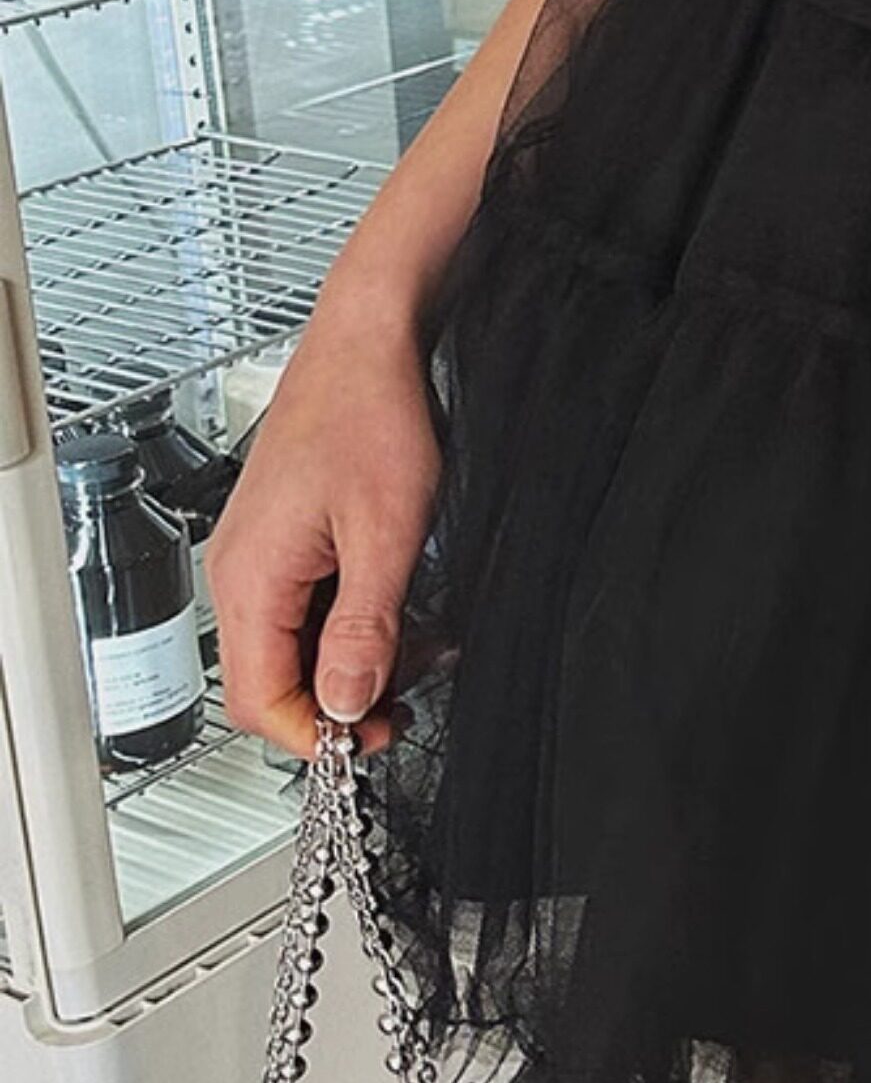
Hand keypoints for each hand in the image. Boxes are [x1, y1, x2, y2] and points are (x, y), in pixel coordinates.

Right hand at [205, 296, 440, 757]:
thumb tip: (346, 705)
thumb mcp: (387, 534)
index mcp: (251, 576)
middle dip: (339, 703)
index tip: (373, 739)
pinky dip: (353, 626)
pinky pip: (305, 610)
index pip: (262, 700)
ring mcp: (259, 556)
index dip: (318, 734)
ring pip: (293, 649)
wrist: (366, 343)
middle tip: (402, 706)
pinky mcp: (284, 542)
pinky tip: (400, 616)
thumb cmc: (370, 414)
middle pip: (272, 681)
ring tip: (417, 655)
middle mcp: (241, 570)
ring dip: (354, 664)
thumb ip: (365, 629)